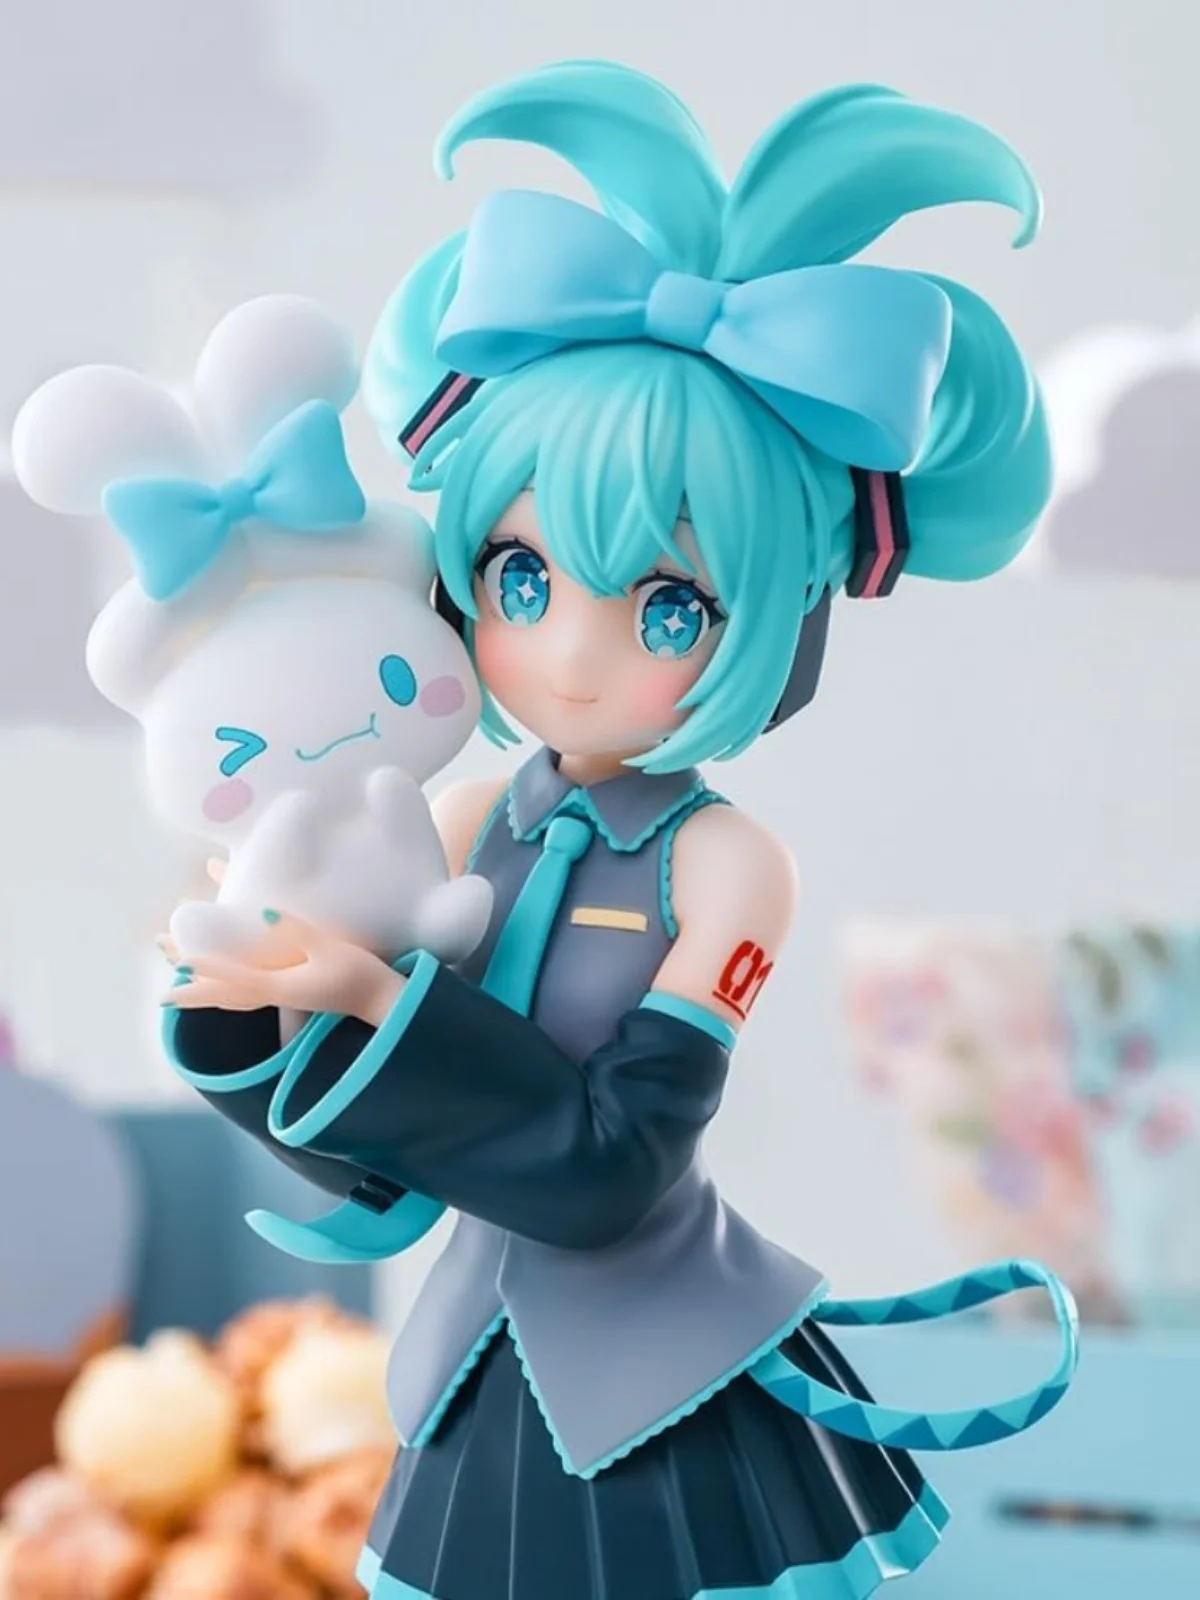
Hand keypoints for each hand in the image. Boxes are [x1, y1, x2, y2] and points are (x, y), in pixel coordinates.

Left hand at [164, 911, 405, 1026]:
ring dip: (203, 994)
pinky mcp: (287, 994)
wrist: (379, 999)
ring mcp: (280, 997)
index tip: (177, 962)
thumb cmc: (358, 973)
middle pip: (222, 996)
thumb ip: (295, 930)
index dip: (204, 968)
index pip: (232, 976)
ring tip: (178, 989)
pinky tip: (219, 991)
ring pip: (230, 999)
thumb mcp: (328, 946)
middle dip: (191, 992)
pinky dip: (225, 995)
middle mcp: (273, 995)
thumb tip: (261, 909)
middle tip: (161, 995)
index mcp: (279, 985)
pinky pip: (245, 997)